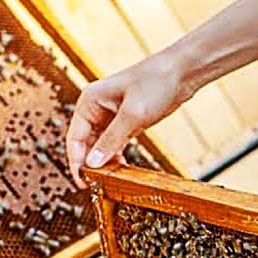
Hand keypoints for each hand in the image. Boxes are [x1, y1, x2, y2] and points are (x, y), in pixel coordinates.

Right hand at [65, 53, 191, 184]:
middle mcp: (97, 108)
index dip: (77, 162)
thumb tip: (92, 163)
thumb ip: (112, 140)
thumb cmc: (156, 82)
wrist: (182, 72)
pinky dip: (116, 156)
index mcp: (90, 101)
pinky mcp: (127, 120)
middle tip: (98, 186)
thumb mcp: (133, 115)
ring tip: (110, 181)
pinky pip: (115, 143)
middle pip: (85, 144)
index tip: (84, 182)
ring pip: (100, 145)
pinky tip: (121, 169)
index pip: (75, 138)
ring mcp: (112, 115)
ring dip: (104, 162)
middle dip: (90, 164)